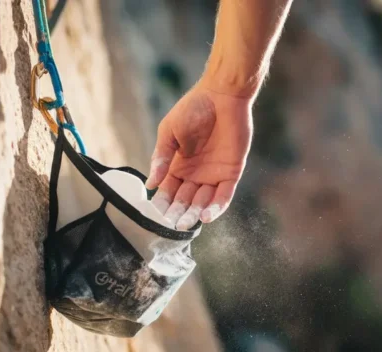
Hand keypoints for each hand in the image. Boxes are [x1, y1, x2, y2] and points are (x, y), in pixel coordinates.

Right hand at [145, 81, 252, 229]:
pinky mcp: (231, 172)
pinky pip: (223, 195)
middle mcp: (195, 174)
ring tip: (185, 224)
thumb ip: (161, 157)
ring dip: (194, 214)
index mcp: (178, 165)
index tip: (153, 215)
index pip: (168, 191)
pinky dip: (215, 207)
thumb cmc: (193, 108)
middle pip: (184, 200)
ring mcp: (213, 174)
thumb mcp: (169, 132)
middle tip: (170, 225)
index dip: (161, 203)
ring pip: (203, 202)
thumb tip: (150, 183)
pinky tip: (205, 217)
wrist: (222, 95)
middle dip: (177, 213)